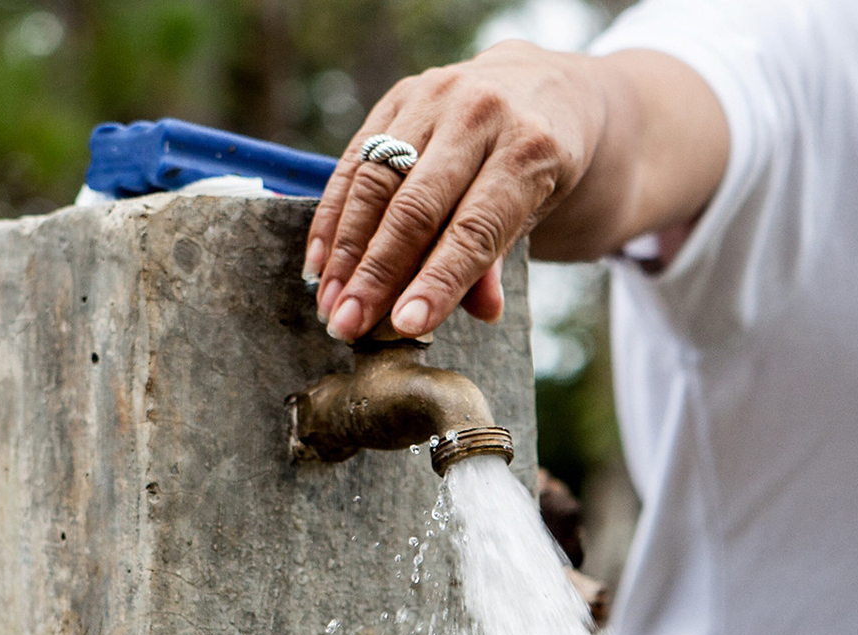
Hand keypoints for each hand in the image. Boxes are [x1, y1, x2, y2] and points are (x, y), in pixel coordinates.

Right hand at [305, 41, 605, 341]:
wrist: (536, 86)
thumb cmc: (536, 166)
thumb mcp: (538, 210)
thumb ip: (499, 256)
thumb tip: (482, 312)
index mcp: (530, 149)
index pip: (475, 229)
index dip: (437, 281)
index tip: (403, 325)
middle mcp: (480, 115)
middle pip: (415, 206)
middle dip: (377, 272)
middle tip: (346, 324)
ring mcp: (436, 98)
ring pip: (376, 182)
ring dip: (346, 250)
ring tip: (329, 302)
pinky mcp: (400, 95)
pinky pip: (355, 159)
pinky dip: (334, 214)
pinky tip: (320, 261)